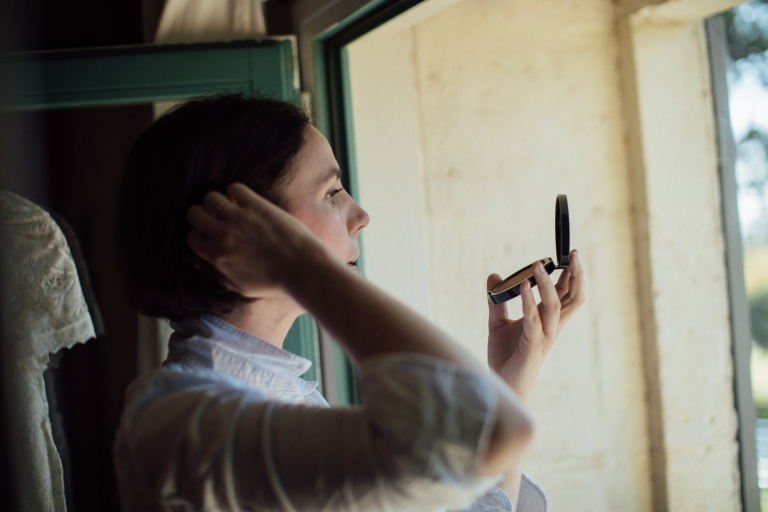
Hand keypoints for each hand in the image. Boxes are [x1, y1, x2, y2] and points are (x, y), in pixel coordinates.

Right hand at [186, 183, 326, 297]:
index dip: (199, 235)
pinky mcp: (257, 205)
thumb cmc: (274, 282)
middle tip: (215, 219)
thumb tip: (204, 264)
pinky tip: (245, 200)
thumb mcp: (240, 287)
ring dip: (217, 201)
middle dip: (202, 215)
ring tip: (229, 208)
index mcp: (217, 256)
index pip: (191, 237)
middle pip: (194, 213)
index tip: (208, 234)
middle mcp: (223, 235)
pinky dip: (237, 192)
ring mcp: (239, 218)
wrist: (303, 270)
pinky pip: (235, 188)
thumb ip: (218, 275)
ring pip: (210, 197)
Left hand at [486, 250, 584, 402]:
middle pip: (573, 298)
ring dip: (546, 283)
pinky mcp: (533, 345)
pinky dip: (529, 301)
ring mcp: (545, 336)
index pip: (567, 294)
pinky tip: (524, 286)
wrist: (501, 384)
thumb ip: (497, 300)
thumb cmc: (505, 357)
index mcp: (547, 320)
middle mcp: (552, 327)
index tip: (571, 255)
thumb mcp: (498, 323)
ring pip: (555, 305)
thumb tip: (493, 275)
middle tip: (574, 254)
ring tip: (537, 264)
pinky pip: (534, 319)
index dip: (572, 275)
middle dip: (576, 275)